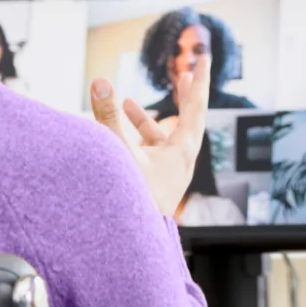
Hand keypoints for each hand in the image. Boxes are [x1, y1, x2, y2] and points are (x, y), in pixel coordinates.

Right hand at [89, 56, 210, 216]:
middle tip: (186, 73)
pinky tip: (114, 135)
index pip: (196, 108)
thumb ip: (108, 116)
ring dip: (144, 119)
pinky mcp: (151, 185)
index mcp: (181, 153)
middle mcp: (178, 162)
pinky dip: (132, 140)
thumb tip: (101, 81)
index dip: (200, 81)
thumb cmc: (130, 201)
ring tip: (126, 102)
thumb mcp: (117, 152)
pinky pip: (145, 155)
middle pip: (187, 120)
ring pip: (159, 139)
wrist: (128, 246)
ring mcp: (165, 175)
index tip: (205, 59)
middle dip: (184, 95)